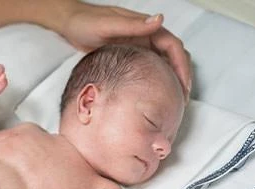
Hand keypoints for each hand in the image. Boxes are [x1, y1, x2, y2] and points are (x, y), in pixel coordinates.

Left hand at [57, 2, 191, 99]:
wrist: (70, 25)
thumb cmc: (86, 22)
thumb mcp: (108, 24)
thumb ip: (133, 24)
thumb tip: (159, 20)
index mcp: (145, 28)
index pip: (173, 46)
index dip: (181, 66)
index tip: (183, 85)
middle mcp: (146, 36)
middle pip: (172, 57)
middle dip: (181, 77)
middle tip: (181, 100)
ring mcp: (139, 47)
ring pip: (162, 64)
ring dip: (170, 80)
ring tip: (171, 102)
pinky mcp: (130, 57)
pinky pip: (149, 69)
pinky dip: (155, 81)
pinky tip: (152, 96)